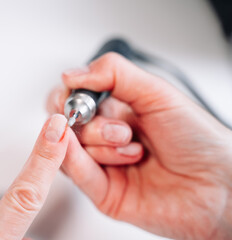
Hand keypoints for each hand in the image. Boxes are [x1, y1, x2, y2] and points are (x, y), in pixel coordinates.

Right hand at [47, 53, 231, 239]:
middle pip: (68, 123)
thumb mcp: (157, 93)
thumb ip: (114, 74)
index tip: (80, 96)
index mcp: (117, 110)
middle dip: (90, 123)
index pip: (73, 98)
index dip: (69, 96)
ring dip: (101, 145)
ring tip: (134, 150)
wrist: (220, 184)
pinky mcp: (103, 192)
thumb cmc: (198, 139)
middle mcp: (107, 136)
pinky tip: (78, 150)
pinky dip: (73, 159)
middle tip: (120, 129)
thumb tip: (72, 74)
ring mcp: (104, 164)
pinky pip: (76, 174)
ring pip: (72, 148)